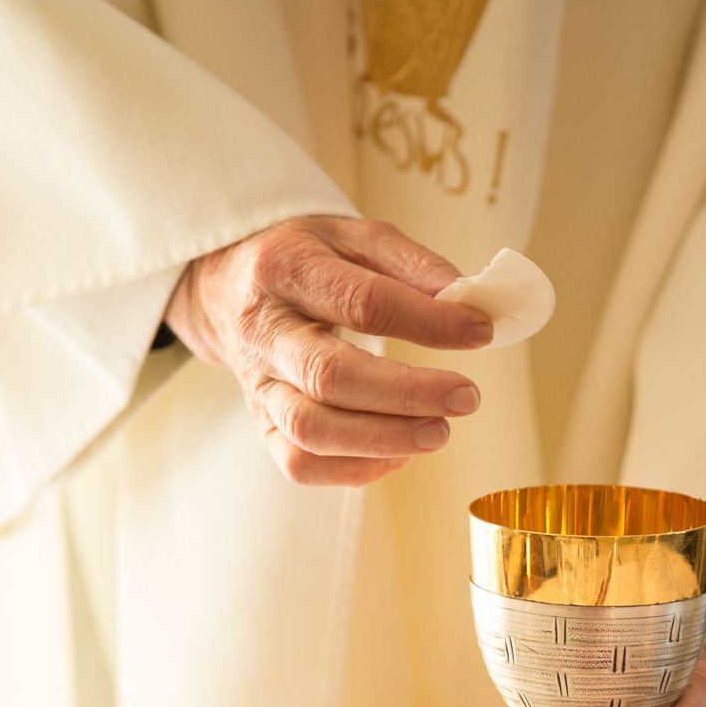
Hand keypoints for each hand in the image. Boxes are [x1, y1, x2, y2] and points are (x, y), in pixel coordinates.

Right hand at [164, 215, 491, 485]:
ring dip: (384, 439)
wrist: (226, 286)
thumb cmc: (307, 260)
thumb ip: (412, 264)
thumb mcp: (354, 237)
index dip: (427, 322)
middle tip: (467, 397)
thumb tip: (471, 303)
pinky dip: (354, 469)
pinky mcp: (261, 422)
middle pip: (330, 376)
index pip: (361, 301)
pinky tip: (399, 453)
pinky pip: (299, 463)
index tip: (480, 332)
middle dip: (407, 394)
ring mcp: (258, 383)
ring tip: (440, 432)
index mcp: (287, 269)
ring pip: (311, 429)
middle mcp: (264, 330)